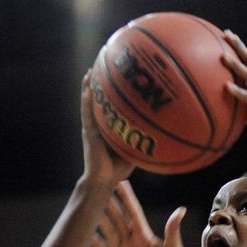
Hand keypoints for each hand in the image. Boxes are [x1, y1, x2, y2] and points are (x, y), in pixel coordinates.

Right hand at [80, 72, 133, 189]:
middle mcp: (98, 125)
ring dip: (88, 87)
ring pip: (89, 103)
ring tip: (90, 72)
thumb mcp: (133, 151)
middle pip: (97, 100)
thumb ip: (141, 140)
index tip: (116, 76)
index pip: (108, 106)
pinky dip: (87, 101)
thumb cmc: (117, 169)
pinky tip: (87, 89)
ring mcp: (92, 128)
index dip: (110, 92)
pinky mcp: (89, 133)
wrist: (104, 181)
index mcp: (107, 128)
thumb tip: (159, 133)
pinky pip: (87, 113)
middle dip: (98, 84)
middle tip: (102, 66)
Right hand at [90, 181, 196, 246]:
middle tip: (95, 187)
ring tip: (86, 206)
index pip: (133, 212)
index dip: (126, 197)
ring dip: (97, 219)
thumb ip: (173, 232)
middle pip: (117, 218)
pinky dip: (94, 242)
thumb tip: (180, 210)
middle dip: (107, 203)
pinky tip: (85, 234)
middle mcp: (133, 242)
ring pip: (108, 231)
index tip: (119, 181)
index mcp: (145, 237)